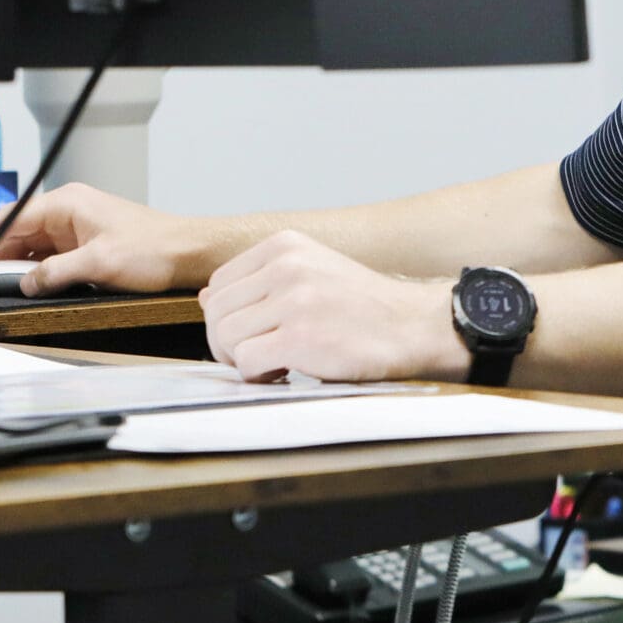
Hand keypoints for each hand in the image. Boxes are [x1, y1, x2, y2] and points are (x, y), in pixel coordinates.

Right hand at [0, 183, 220, 294]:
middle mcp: (68, 212)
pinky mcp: (84, 245)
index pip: (9, 220)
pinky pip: (44, 255)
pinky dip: (26, 268)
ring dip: (1, 261)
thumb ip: (57, 272)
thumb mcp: (100, 263)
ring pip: (26, 244)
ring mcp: (75, 228)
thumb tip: (27, 282)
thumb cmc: (155, 247)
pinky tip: (12, 282)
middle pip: (13, 231)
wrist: (189, 253)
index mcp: (68, 204)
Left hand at [201, 231, 461, 383]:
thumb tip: (206, 297)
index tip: (257, 333)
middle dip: (228, 343)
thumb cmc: (365, 308)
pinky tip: (287, 372)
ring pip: (226, 338)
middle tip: (260, 356)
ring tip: (277, 364)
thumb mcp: (313, 275)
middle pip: (216, 313)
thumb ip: (260, 283)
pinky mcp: (301, 337)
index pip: (219, 284)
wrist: (416, 326)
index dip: (228, 317)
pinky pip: (247, 362)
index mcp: (286, 246)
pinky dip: (260, 376)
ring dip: (244, 361)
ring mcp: (294, 300)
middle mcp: (287, 265)